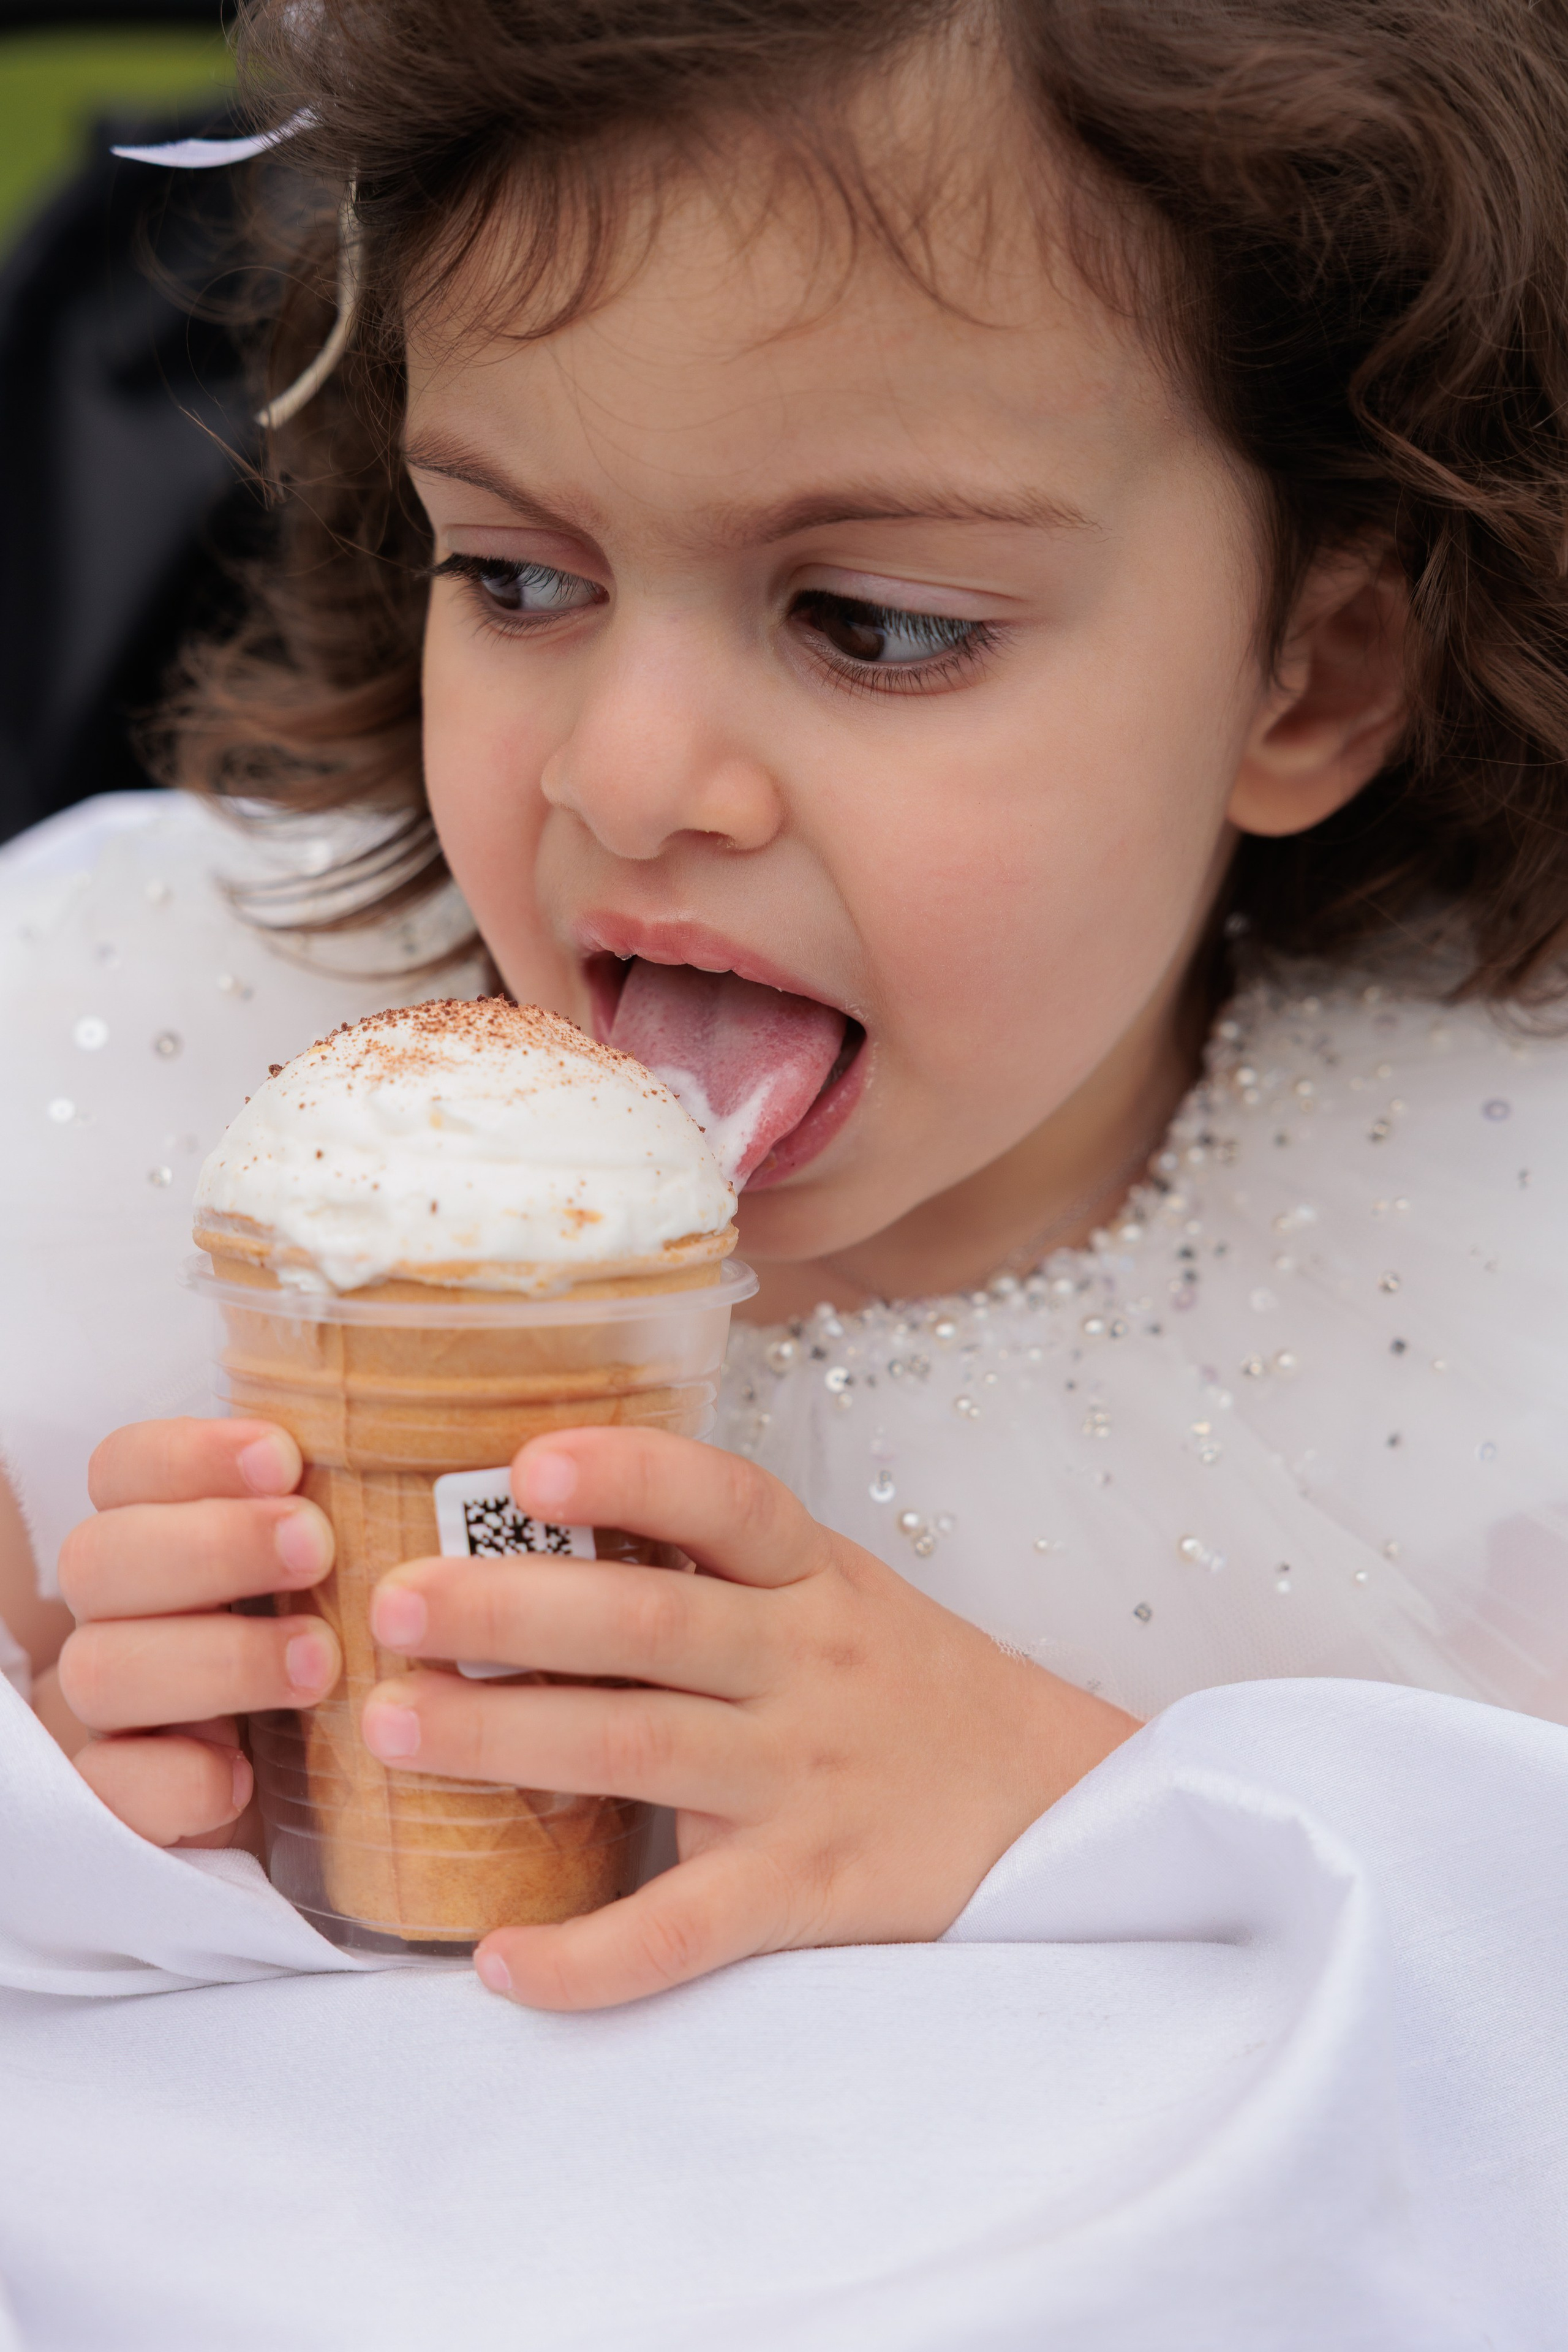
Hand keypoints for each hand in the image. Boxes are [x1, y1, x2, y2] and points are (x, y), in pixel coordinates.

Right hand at [53, 1419, 341, 1848]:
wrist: (343, 1798)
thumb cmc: (353, 1644)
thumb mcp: (357, 1570)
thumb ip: (360, 1507)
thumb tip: (440, 1440)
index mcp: (162, 1537)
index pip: (124, 1467)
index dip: (188, 1455)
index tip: (285, 1459)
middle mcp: (123, 1617)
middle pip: (97, 1559)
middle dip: (210, 1545)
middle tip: (315, 1548)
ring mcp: (116, 1712)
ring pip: (97, 1670)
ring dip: (214, 1658)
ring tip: (320, 1665)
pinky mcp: (127, 1802)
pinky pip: (110, 1788)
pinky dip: (174, 1777)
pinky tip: (242, 1775)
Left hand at [361, 1428, 1138, 2009]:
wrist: (1053, 1802)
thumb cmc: (905, 1686)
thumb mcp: (832, 1594)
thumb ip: (713, 1568)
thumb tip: (529, 1528)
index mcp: (812, 1577)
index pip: (725, 1501)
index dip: (630, 1475)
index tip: (529, 1466)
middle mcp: (808, 1663)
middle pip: (648, 1624)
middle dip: (510, 1609)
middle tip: (389, 1604)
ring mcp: (807, 1779)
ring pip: (640, 1750)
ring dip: (504, 1737)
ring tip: (389, 1726)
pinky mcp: (810, 1891)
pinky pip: (686, 1928)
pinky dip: (589, 1954)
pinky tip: (496, 1959)